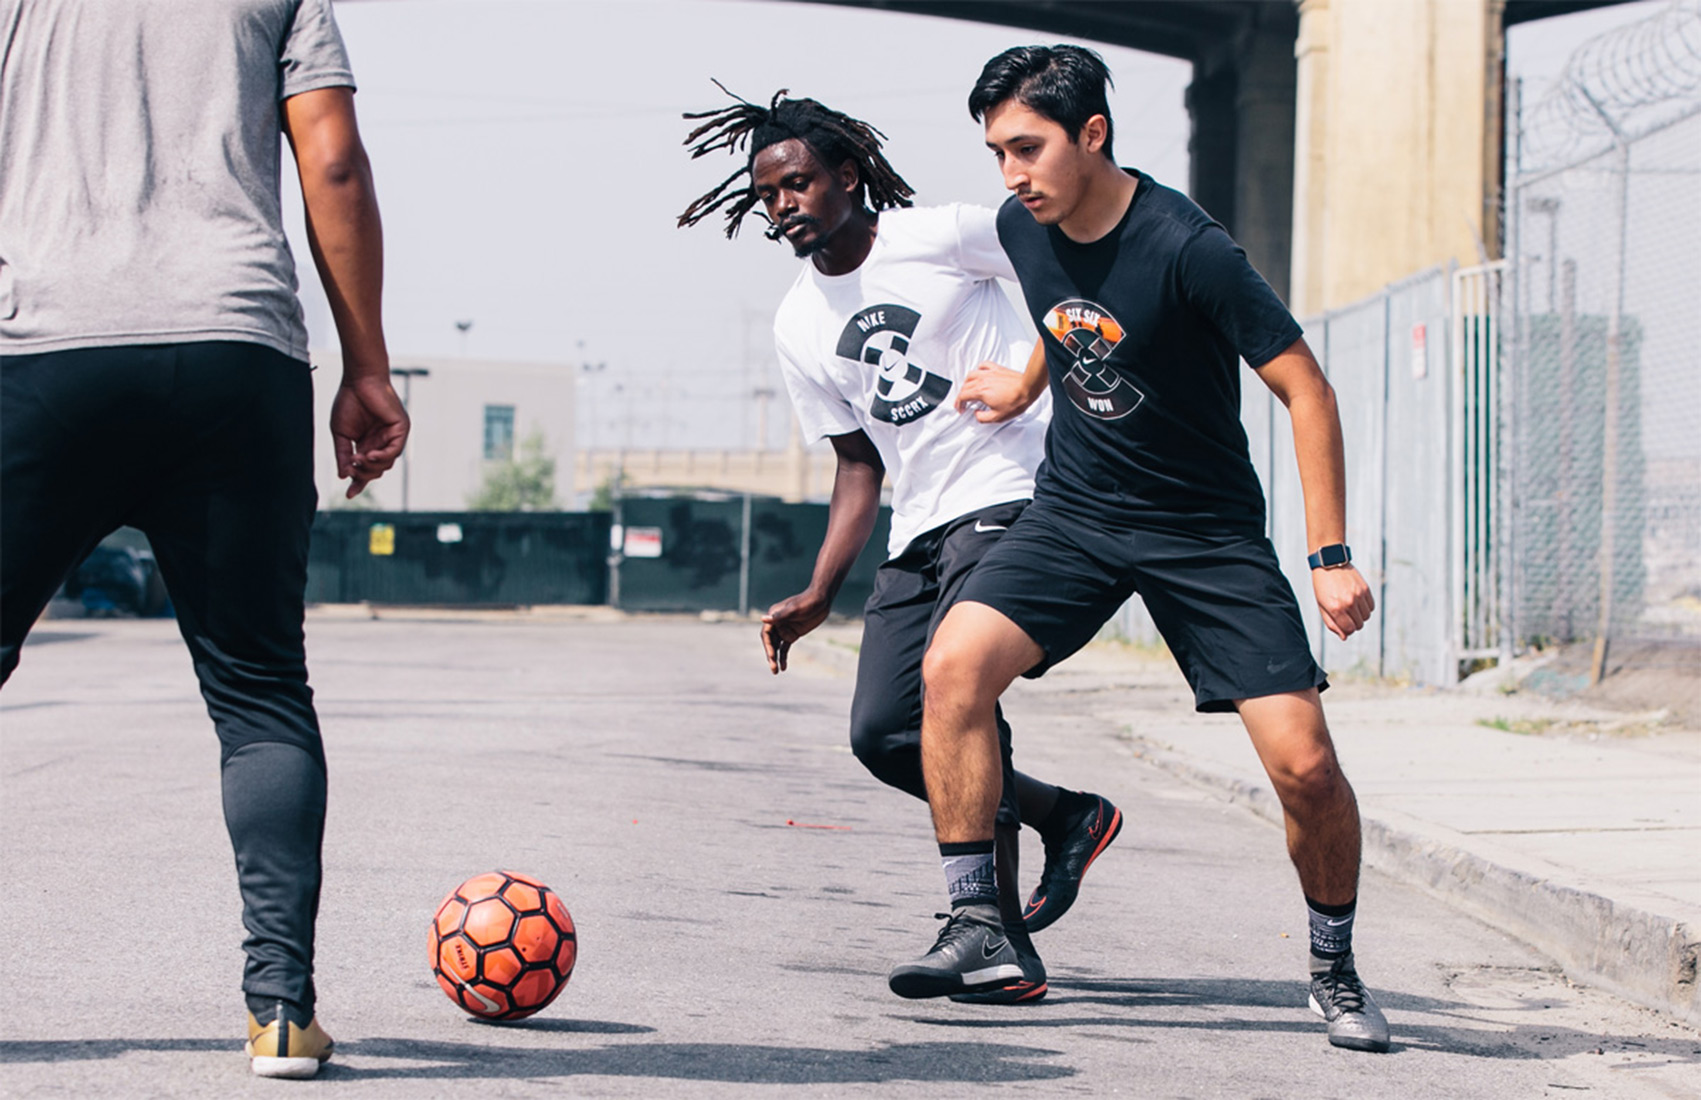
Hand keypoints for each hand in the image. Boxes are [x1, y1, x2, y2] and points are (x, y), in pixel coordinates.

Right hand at [330, 374, 409, 497]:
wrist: (358, 380)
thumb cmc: (349, 402)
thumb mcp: (341, 433)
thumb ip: (343, 454)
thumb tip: (343, 475)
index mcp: (368, 444)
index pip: (366, 469)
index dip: (358, 482)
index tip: (349, 495)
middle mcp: (382, 442)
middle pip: (377, 469)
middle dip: (363, 474)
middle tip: (351, 468)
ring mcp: (393, 437)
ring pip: (386, 463)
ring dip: (371, 466)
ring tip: (358, 459)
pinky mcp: (401, 429)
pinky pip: (395, 450)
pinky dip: (383, 456)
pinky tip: (370, 455)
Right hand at [760, 589, 830, 672]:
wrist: (821, 600)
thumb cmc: (807, 602)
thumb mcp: (794, 610)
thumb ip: (779, 616)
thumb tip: (763, 619)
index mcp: (774, 616)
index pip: (766, 634)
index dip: (768, 646)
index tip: (772, 657)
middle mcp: (776, 623)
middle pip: (770, 643)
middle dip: (771, 656)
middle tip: (773, 668)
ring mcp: (785, 630)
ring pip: (777, 647)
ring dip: (776, 659)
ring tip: (776, 671)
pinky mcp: (793, 634)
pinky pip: (785, 648)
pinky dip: (783, 657)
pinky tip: (784, 667)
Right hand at [955, 362, 1036, 422]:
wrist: (1028, 388)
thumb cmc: (1015, 401)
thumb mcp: (997, 417)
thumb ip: (983, 418)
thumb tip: (977, 414)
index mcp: (980, 392)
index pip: (962, 396)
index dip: (959, 404)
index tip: (961, 409)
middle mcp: (982, 380)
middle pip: (965, 386)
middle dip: (961, 395)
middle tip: (963, 402)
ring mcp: (989, 373)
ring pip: (971, 374)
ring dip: (966, 382)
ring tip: (968, 388)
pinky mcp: (997, 369)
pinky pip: (983, 365)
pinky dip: (978, 369)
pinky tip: (980, 373)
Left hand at [1313, 564, 1374, 639]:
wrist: (1329, 563)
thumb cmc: (1323, 586)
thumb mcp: (1322, 605)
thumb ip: (1332, 623)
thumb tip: (1344, 637)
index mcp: (1335, 608)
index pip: (1349, 630)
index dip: (1347, 631)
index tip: (1343, 625)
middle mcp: (1348, 603)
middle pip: (1359, 625)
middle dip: (1353, 623)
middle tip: (1346, 615)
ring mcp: (1358, 595)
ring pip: (1366, 617)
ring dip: (1360, 616)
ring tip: (1351, 607)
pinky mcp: (1365, 589)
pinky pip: (1371, 606)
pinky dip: (1366, 608)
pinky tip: (1357, 602)